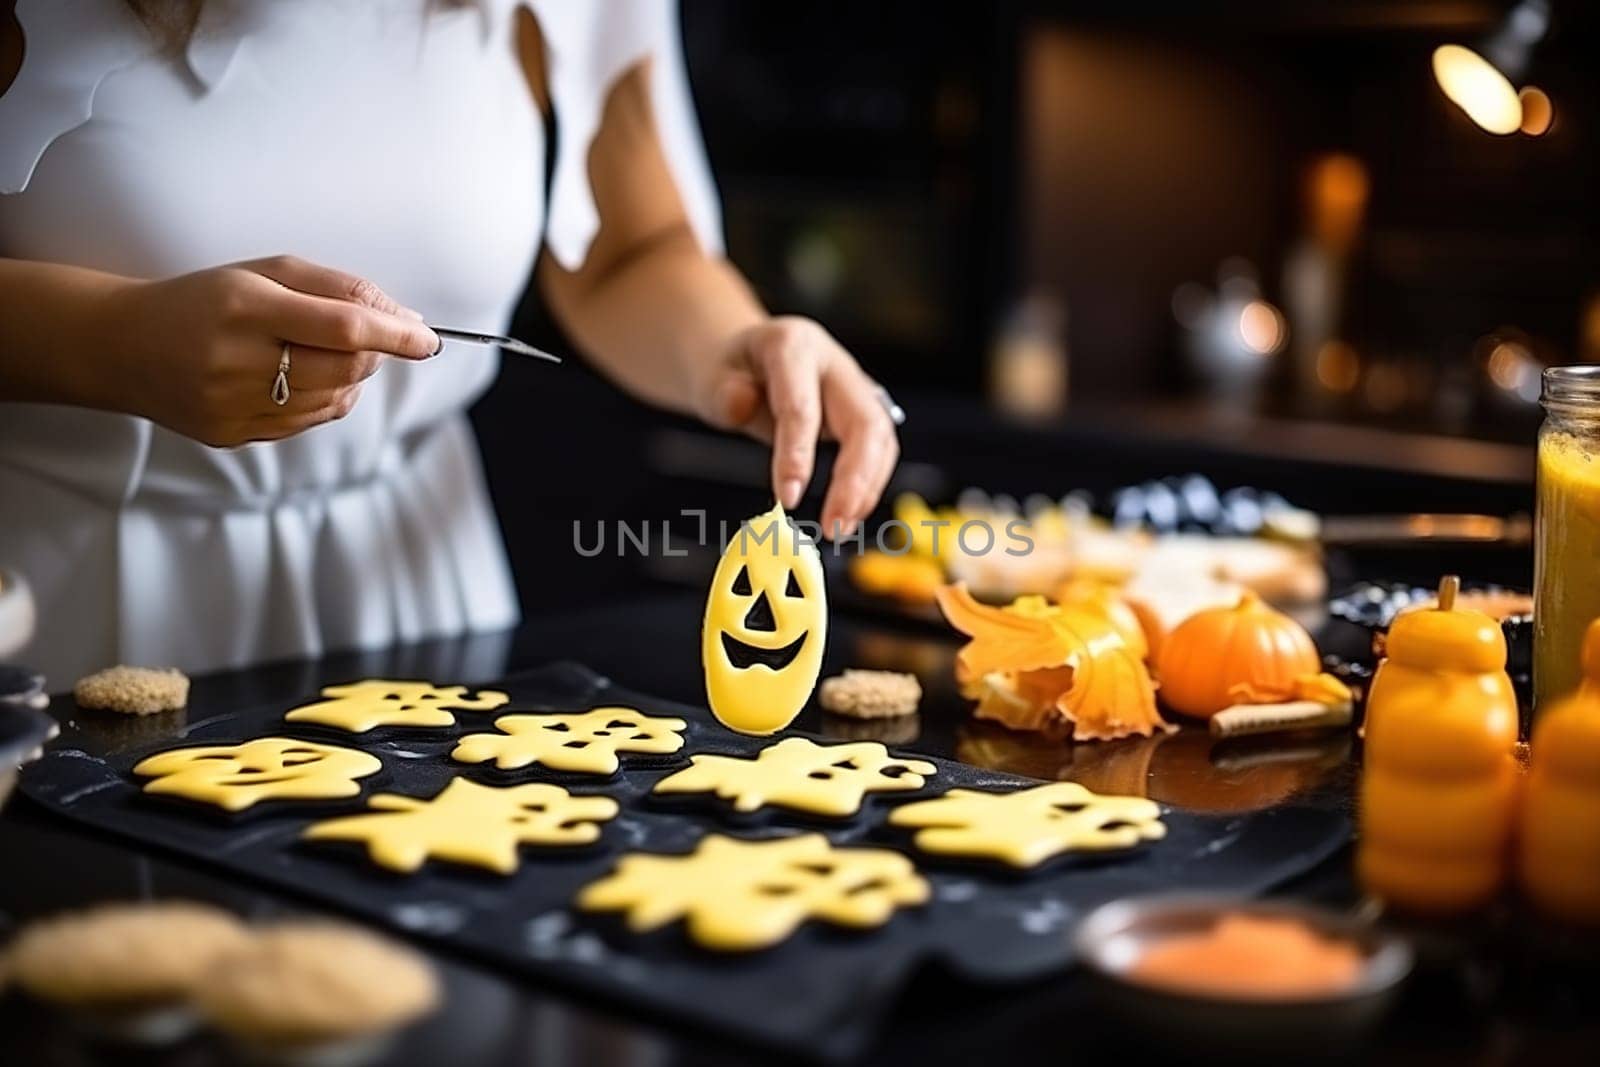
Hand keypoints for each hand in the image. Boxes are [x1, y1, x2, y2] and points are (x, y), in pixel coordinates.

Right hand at [97, 256, 438, 446]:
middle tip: (372, 335)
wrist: (122, 345)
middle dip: (375, 353)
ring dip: (352, 376)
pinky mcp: (233, 434)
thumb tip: (408, 319)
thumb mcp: (264, 273)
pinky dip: (326, 398)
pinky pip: (308, 421)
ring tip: (326, 351)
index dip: (396, 334)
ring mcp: (234, 405)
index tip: (428, 339)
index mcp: (246, 308)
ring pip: (334, 400)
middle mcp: (238, 361)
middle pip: (346, 369)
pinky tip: (304, 378)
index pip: (344, 326)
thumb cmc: (205, 299)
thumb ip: (338, 289)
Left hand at [697, 317, 899, 537]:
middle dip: (855, 479)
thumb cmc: (730, 372)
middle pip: (864, 422)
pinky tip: (847, 514)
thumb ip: (723, 394)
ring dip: (866, 489)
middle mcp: (834, 364)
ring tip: (839, 528)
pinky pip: (878, 451)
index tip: (787, 499)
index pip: (802, 406)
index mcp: (794, 347)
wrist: (747, 362)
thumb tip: (741, 408)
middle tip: (834, 526)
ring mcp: (855, 387)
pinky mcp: (863, 412)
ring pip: (881, 439)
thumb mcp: (711, 375)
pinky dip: (866, 487)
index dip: (797, 455)